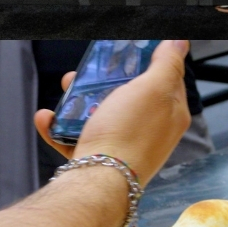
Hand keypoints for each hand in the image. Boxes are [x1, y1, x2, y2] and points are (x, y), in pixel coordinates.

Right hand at [33, 40, 190, 186]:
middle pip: (130, 96)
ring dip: (80, 99)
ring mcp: (122, 147)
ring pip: (101, 115)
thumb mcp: (153, 88)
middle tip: (91, 69)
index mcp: (171, 114)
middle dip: (108, 79)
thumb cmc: (128, 134)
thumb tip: (180, 42)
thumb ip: (168, 63)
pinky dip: (60, 126)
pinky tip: (47, 118)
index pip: (168, 80)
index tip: (132, 50)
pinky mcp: (96, 161)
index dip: (151, 62)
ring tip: (67, 87)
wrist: (97, 184)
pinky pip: (76, 138)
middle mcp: (150, 132)